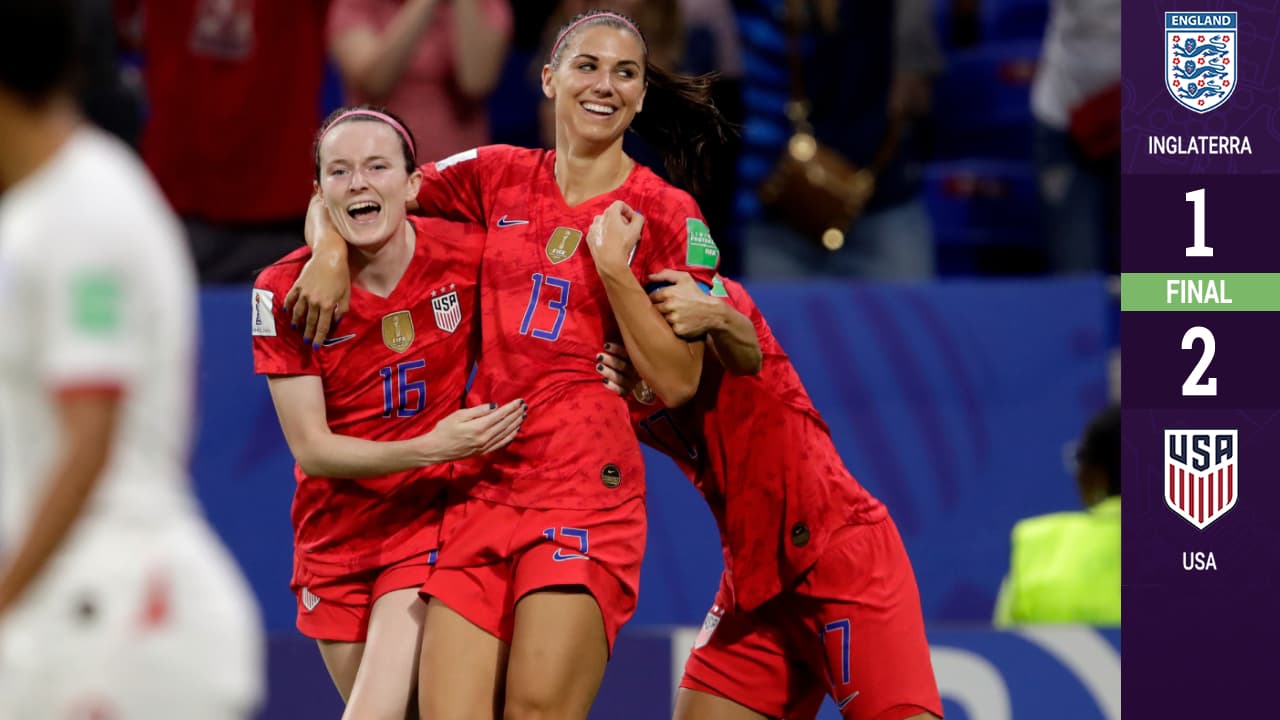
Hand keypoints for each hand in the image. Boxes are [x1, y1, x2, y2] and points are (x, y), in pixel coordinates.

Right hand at [284, 193, 350, 345]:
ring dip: (297, 322)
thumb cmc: (341, 275)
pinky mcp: (298, 285)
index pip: (323, 326)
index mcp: (328, 305)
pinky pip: (290, 299)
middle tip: (306, 341)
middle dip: (308, 333)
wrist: (329, 256)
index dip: (320, 338)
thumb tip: (335, 321)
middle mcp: (314, 301)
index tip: (316, 346)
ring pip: (298, 312)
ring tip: (296, 328)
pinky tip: (287, 312)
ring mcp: (304, 294)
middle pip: (310, 322)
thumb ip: (342, 309)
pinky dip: (287, 306)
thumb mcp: (346, 293)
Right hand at [420, 399, 525, 462]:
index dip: (511, 407)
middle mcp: (485, 438)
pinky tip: (515, 431)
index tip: (520, 401)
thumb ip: (478, 411)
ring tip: (522, 416)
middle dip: (516, 414)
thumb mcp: (459, 415)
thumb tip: (495, 407)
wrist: (436, 449)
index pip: (501, 415)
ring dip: (516, 424)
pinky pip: (501, 444)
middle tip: (524, 406)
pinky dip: (510, 437)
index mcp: (479, 427)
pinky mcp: (484, 452)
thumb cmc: (444, 429)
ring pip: (506, 434)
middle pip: (506, 424)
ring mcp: (485, 446)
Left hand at [587, 201, 643, 275]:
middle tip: (629, 230)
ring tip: (620, 237)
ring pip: (604, 223)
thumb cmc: (622, 245)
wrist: (609, 262)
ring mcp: (593, 228)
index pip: (620, 204)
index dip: (628, 210)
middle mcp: (599, 218)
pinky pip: (599, 232)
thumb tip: (637, 216)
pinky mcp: (590, 238)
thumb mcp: (636, 230)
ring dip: (613, 227)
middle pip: (612, 214)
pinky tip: (611, 243)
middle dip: (622, 220)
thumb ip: (639, 218)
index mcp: (610, 213)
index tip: (633, 219)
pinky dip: (605, 235)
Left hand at [595, 342, 639, 396]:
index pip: (627, 354)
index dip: (616, 349)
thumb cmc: (622, 361)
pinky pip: (620, 390)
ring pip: (621, 378)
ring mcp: (631, 383)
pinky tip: (604, 381)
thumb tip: (607, 341)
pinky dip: (612, 386)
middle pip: (624, 366)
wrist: (630, 380)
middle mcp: (635, 372)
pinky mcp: (626, 392)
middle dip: (610, 361)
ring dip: (609, 372)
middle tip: (599, 356)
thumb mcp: (624, 353)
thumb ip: (621, 346)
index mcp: (636, 360)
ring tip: (598, 367)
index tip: (605, 346)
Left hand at [647, 269, 720, 339]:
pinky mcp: (677, 330)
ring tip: (677, 315)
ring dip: (667, 317)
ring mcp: (673, 319)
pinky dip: (674, 326)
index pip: (651, 297)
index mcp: (668, 293)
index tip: (662, 300)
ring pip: (661, 319)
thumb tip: (649, 277)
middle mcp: (669, 306)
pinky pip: (669, 329)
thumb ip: (665, 274)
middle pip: (654, 309)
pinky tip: (681, 322)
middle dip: (660, 308)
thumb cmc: (696, 294)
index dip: (656, 298)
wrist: (712, 312)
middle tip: (670, 307)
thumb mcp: (684, 278)